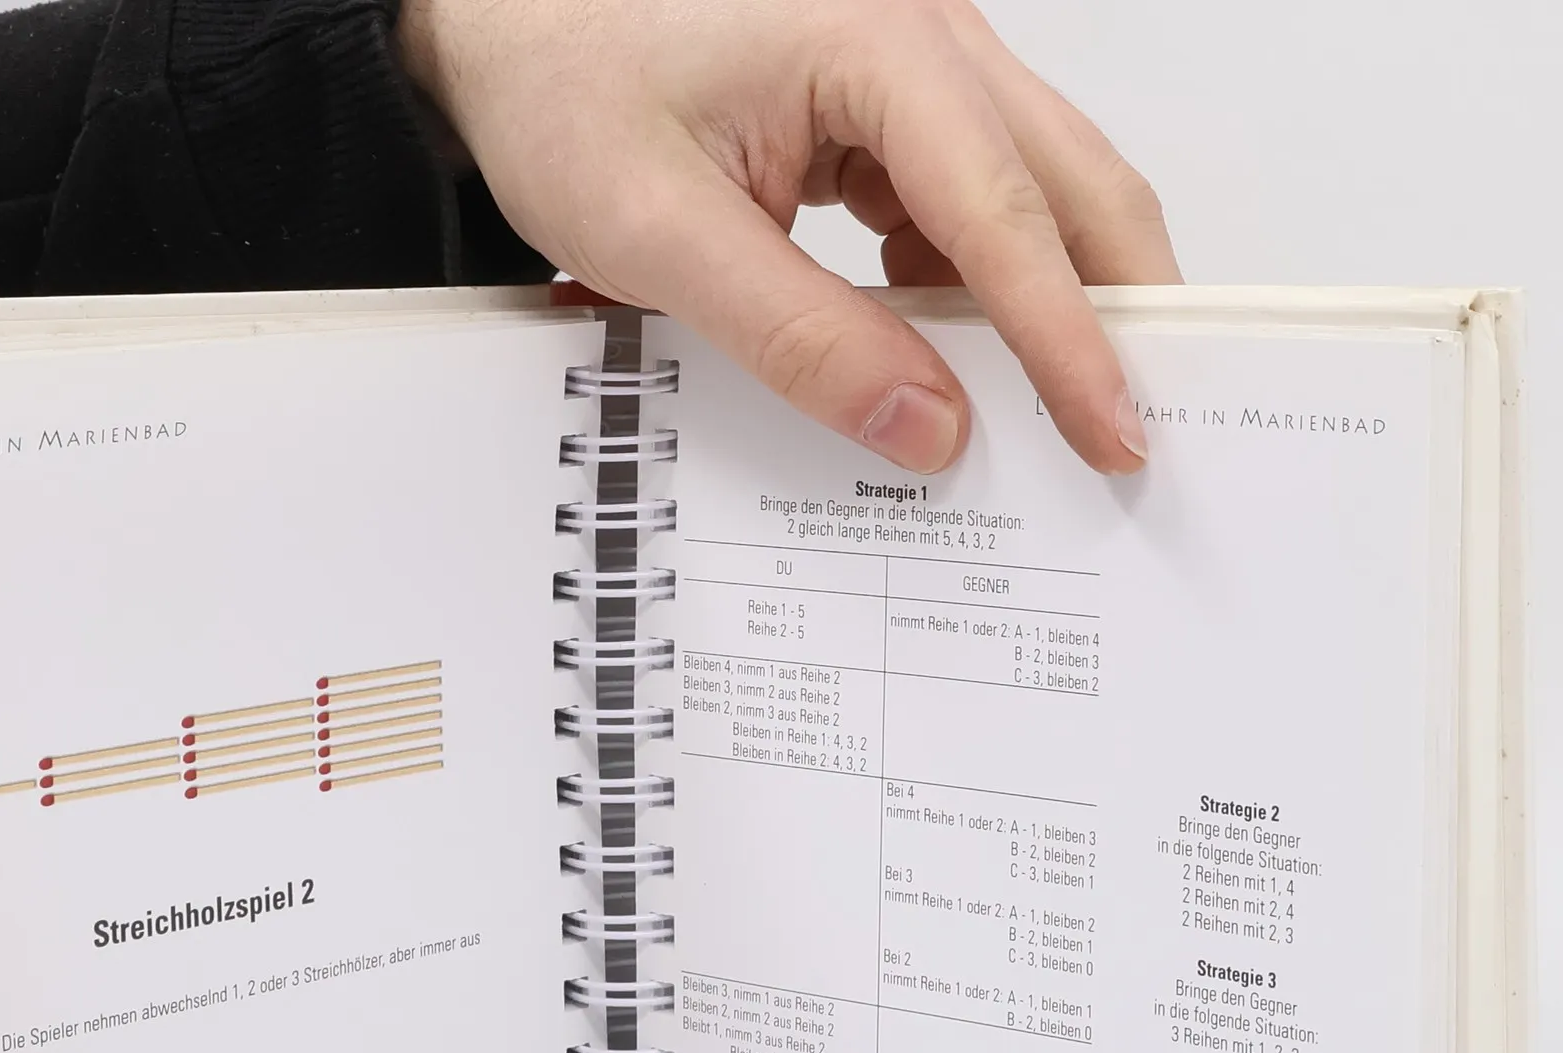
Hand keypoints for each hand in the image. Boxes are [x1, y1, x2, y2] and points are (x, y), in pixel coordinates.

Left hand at [398, 0, 1179, 474]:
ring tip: (1041, 415)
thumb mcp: (661, 234)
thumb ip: (799, 337)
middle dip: (1112, 309)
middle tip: (1128, 430)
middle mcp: (924, 37)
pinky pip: (969, 200)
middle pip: (1071, 182)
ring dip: (1045, 302)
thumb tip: (927, 426)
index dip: (1069, 339)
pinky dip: (976, 284)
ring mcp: (913, 68)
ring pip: (1033, 192)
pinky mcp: (887, 105)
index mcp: (876, 44)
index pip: (1008, 214)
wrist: (501, 19)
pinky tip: (940, 350)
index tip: (1111, 434)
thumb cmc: (560, 81)